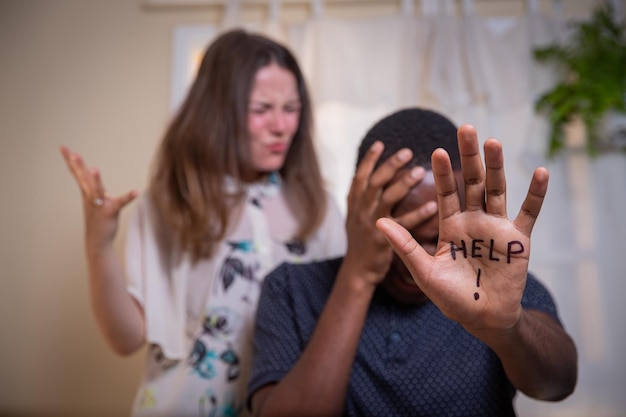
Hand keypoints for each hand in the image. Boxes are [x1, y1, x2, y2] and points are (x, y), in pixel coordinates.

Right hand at [60, 146, 136, 249]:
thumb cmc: (97, 219)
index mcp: (87, 192)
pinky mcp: (110, 212)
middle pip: (83, 179)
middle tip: (73, 154)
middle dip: (78, 166)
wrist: (97, 240)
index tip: (62, 147)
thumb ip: (96, 188)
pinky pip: (120, 203)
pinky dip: (128, 196)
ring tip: (95, 169)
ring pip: (97, 190)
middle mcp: (91, 196)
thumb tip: (96, 179)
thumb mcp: (94, 200)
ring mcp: (99, 204)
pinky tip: (136, 191)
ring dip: (95, 180)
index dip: (70, 160)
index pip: (77, 173)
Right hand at [343, 141, 436, 286]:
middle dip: (390, 165)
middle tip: (408, 151)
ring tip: (420, 171)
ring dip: (403, 183)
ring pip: (387, 198)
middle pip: (374, 182)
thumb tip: (373, 178)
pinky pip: (403, 225)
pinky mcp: (383, 242)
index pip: (359, 176)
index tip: (380, 144)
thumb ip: (364, 199)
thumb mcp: (356, 217)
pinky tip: (432, 206)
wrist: (357, 273)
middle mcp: (360, 212)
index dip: (368, 160)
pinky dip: (417, 214)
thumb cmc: (362, 244)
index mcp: (354, 205)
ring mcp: (370, 226)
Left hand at [376, 125, 548, 331]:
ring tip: (493, 142)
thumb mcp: (424, 271)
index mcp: (451, 225)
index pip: (446, 193)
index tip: (436, 151)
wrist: (482, 317)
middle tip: (465, 129)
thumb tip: (378, 221)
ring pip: (496, 190)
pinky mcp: (518, 239)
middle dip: (468, 157)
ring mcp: (496, 227)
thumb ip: (405, 245)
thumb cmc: (451, 298)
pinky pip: (528, 212)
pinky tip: (540, 172)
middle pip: (471, 183)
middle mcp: (473, 220)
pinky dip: (535, 194)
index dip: (442, 173)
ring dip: (496, 167)